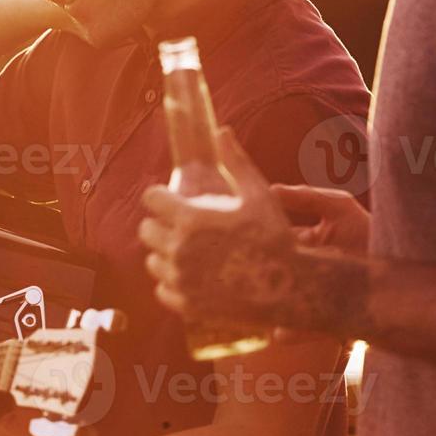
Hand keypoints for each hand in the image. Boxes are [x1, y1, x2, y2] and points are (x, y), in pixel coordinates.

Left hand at [141, 128, 371, 340]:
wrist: (289, 287)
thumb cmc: (276, 237)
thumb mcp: (259, 193)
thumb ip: (235, 162)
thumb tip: (221, 131)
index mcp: (191, 219)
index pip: (151, 198)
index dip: (160, 196)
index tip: (170, 199)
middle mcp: (178, 249)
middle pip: (145, 230)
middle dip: (160, 224)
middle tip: (181, 225)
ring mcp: (180, 280)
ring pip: (152, 261)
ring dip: (165, 254)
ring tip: (189, 251)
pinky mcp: (185, 304)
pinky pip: (163, 289)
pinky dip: (173, 282)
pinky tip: (191, 275)